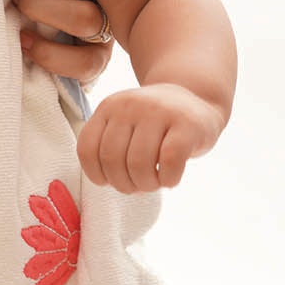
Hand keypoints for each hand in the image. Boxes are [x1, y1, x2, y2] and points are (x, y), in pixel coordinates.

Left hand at [76, 83, 222, 192]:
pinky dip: (168, 180)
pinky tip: (171, 179)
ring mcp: (159, 111)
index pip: (87, 149)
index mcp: (109, 107)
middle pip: (112, 160)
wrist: (197, 98)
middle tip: (138, 187)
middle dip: (124, 184)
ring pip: (139, 164)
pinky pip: (169, 162)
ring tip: (154, 183)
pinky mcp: (187, 124)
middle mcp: (130, 105)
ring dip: (146, 185)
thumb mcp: (125, 124)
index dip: (97, 175)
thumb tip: (105, 182)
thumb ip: (108, 146)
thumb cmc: (156, 124)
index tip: (110, 182)